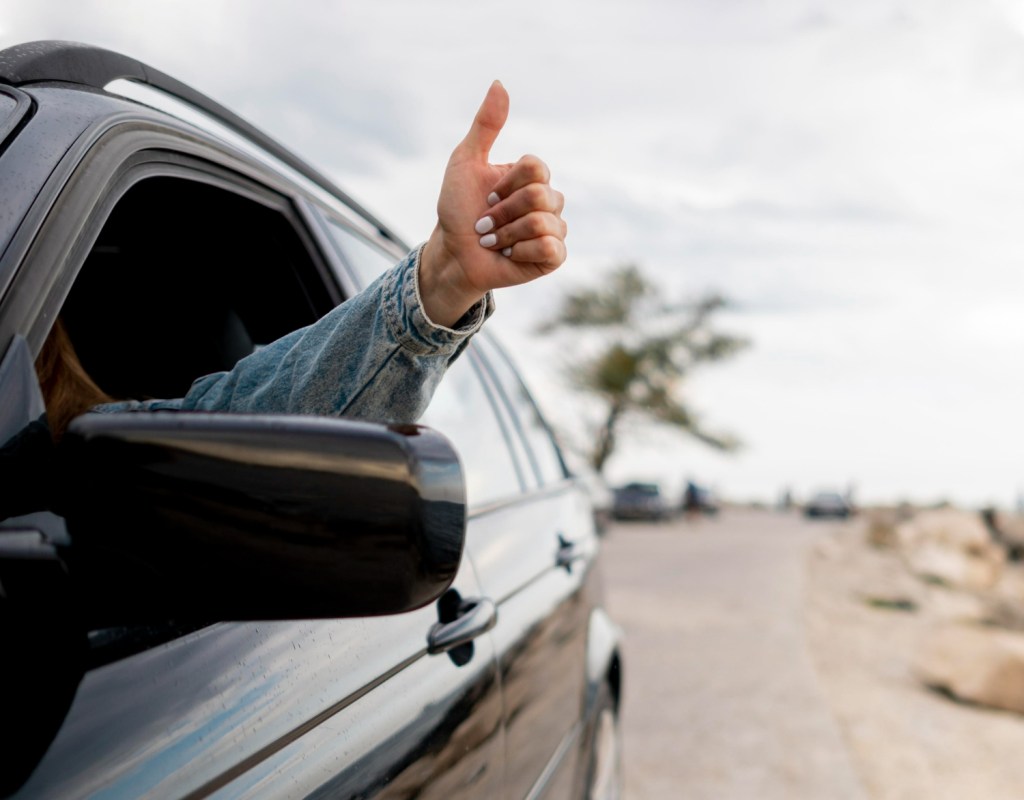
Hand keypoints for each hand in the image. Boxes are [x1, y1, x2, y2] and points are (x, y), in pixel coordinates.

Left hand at [419, 81, 567, 326]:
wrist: (453, 253)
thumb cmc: (457, 210)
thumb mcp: (465, 162)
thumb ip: (485, 125)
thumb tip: (499, 82)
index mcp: (532, 178)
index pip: (536, 167)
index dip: (506, 184)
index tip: (486, 196)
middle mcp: (548, 200)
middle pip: (540, 195)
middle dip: (503, 212)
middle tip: (485, 224)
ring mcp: (553, 228)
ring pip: (543, 222)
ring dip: (507, 234)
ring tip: (495, 241)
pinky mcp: (553, 256)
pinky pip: (550, 247)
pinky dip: (522, 251)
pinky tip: (510, 255)